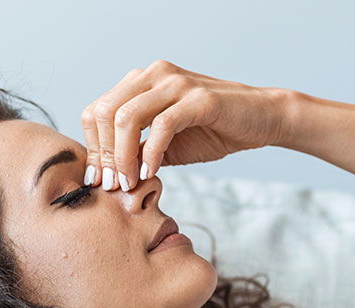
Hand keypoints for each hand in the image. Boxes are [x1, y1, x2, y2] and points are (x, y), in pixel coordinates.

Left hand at [80, 60, 290, 190]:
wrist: (262, 119)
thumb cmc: (213, 131)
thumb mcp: (165, 144)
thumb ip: (137, 151)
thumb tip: (108, 174)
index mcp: (142, 82)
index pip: (97, 110)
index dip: (92, 147)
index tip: (99, 179)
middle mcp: (154, 75)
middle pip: (105, 112)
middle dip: (104, 154)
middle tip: (112, 185)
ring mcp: (176, 83)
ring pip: (127, 117)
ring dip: (122, 156)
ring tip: (129, 182)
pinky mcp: (199, 99)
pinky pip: (161, 126)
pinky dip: (150, 154)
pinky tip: (151, 173)